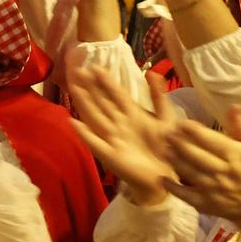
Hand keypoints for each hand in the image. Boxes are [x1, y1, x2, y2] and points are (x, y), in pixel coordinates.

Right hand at [63, 64, 182, 206]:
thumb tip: (151, 73)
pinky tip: (75, 123)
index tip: (95, 67)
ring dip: (85, 104)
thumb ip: (159, 97)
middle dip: (90, 87)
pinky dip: (85, 134)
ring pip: (96, 117)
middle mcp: (119, 124)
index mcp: (132, 115)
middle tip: (78, 71)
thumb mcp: (166, 119)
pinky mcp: (110, 155)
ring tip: (74, 89)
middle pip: (102, 103)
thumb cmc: (166, 148)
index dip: (106, 81)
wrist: (166, 174)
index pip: (117, 94)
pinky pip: (96, 143)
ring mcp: (113, 139)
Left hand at [162, 108, 240, 241]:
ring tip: (163, 149)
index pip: (211, 140)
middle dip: (179, 143)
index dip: (193, 130)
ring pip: (190, 173)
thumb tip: (234, 106)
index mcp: (236, 155)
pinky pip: (187, 195)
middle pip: (196, 155)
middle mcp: (224, 171)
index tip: (180, 122)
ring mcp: (214, 189)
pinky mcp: (207, 204)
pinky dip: (173, 188)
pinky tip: (163, 179)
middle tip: (165, 133)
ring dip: (174, 161)